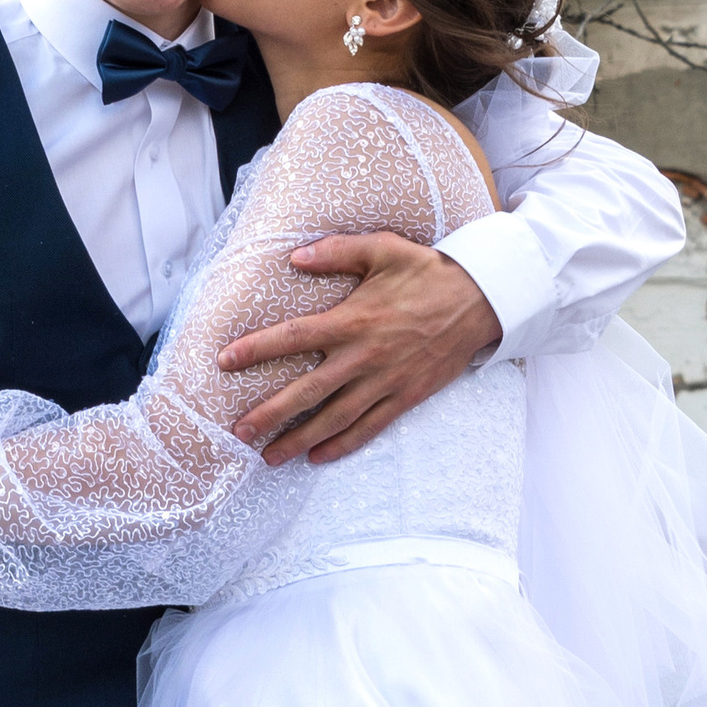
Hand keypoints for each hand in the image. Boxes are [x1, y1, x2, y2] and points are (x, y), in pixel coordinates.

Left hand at [222, 233, 502, 465]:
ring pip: (335, 418)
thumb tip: (295, 257)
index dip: (257, 349)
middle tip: (239, 433)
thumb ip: (337, 251)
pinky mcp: (405, 396)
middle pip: (308, 392)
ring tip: (269, 457)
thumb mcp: (383, 248)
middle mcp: (364, 356)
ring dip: (299, 439)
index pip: (293, 337)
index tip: (225, 361)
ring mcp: (385, 381)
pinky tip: (318, 457)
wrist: (481, 300)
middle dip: (271, 414)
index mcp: (353, 319)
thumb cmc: (428, 272)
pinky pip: (370, 427)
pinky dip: (343, 445)